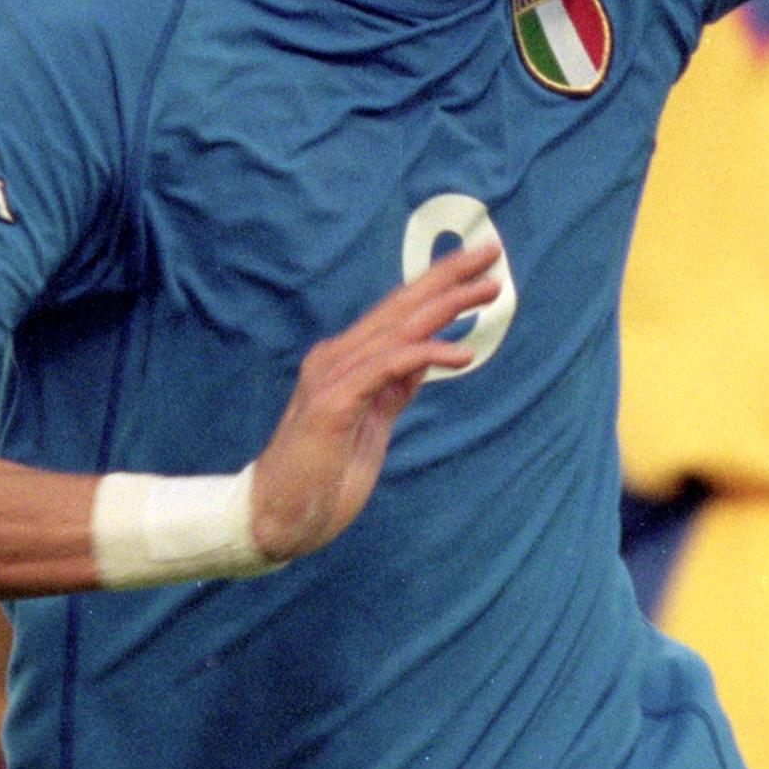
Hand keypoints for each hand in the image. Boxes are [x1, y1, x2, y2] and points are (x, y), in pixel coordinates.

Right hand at [247, 242, 503, 562]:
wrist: (277, 517)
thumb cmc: (321, 476)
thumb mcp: (370, 423)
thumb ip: (392, 388)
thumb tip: (425, 359)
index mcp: (344, 361)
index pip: (397, 313)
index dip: (436, 285)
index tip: (476, 266)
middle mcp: (335, 358)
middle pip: (400, 307)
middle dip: (448, 277)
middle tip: (490, 251)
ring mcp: (332, 378)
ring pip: (398, 329)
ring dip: (447, 306)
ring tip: (488, 291)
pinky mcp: (333, 403)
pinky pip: (388, 368)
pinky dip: (426, 355)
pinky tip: (461, 354)